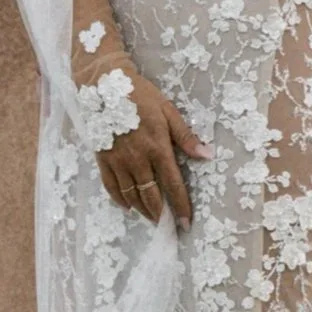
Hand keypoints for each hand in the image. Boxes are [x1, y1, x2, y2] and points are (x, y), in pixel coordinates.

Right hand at [95, 72, 208, 224]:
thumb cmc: (141, 96)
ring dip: (142, 210)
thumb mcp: (168, 111)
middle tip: (167, 225)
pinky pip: (111, 187)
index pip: (172, 185)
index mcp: (158, 148)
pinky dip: (119, 200)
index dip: (180, 206)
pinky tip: (127, 207)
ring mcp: (118, 161)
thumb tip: (207, 155)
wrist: (105, 85)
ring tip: (150, 217)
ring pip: (131, 195)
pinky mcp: (103, 159)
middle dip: (160, 214)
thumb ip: (186, 137)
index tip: (186, 222)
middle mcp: (138, 160)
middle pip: (150, 196)